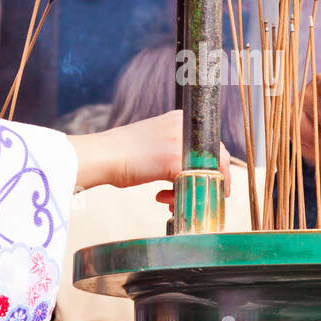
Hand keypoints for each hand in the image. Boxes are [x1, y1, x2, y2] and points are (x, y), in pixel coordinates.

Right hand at [69, 110, 230, 195]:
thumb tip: (190, 171)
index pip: (211, 144)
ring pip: (207, 173)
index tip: (206, 181)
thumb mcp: (155, 144)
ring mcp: (181, 143)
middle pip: (217, 157)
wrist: (103, 156)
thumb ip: (174, 152)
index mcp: (180, 120)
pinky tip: (163, 199)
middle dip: (212, 181)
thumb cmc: (122, 155)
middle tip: (203, 196)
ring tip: (172, 201)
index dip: (212, 166)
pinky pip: (192, 184)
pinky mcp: (175, 162)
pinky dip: (181, 197)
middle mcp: (185, 127)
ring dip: (193, 191)